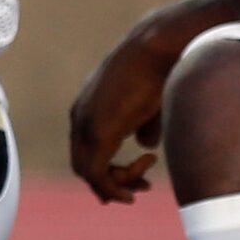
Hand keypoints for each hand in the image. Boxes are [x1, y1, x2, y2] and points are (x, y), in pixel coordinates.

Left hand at [66, 21, 180, 204]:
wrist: (157, 48)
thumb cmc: (159, 69)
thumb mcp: (148, 102)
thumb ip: (143, 126)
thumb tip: (146, 145)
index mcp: (88, 109)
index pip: (85, 150)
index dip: (106, 171)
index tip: (135, 180)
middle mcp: (80, 118)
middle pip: (82, 166)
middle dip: (110, 183)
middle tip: (139, 191)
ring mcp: (86, 125)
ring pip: (87, 173)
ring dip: (116, 185)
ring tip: (144, 182)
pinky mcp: (99, 132)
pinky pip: (96, 173)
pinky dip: (113, 186)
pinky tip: (139, 184)